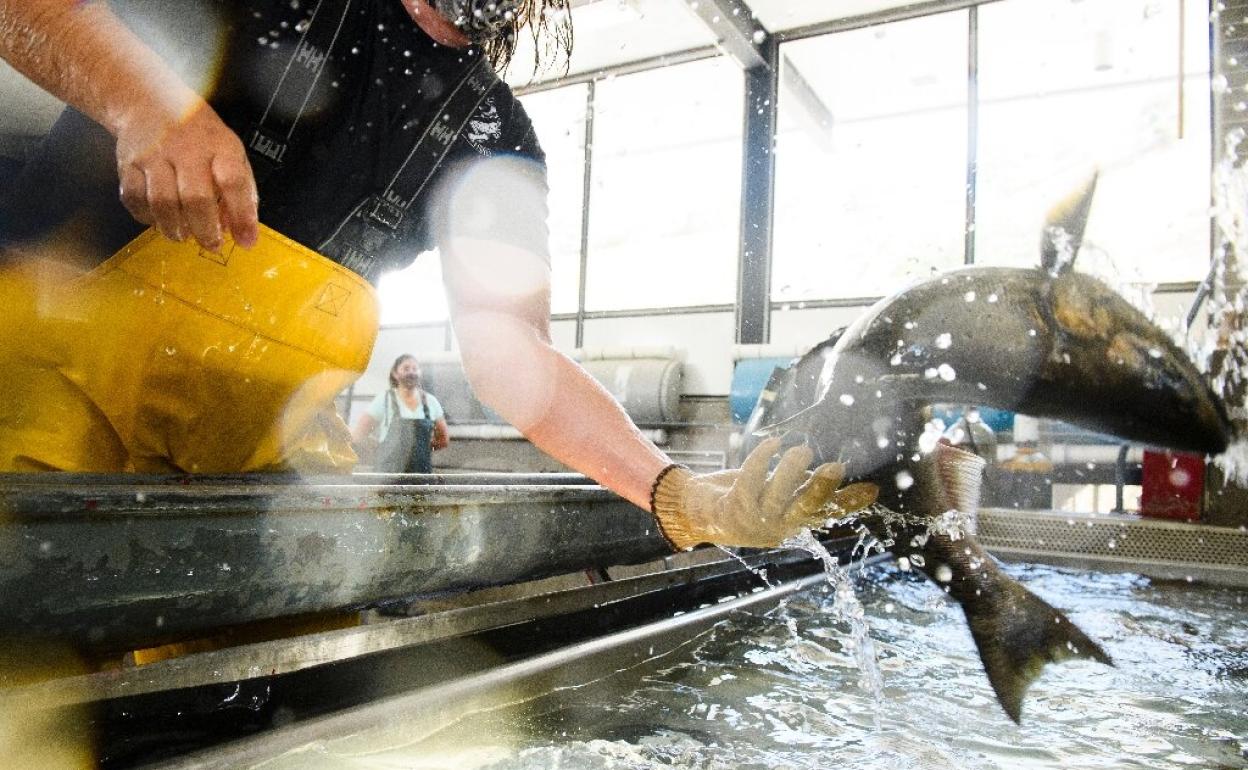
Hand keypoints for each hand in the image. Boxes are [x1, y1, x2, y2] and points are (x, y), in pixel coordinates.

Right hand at [115, 99, 258, 250]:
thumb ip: (240, 190)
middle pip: (195, 198)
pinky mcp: (128, 163)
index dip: (242, 215)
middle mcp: (186, 149)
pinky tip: (158, 220)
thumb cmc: (198, 136)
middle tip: (211, 244)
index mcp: (219, 146)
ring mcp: (154, 155)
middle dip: (205, 229)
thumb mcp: (229, 152)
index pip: (234, 182)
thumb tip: (241, 230)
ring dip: (174, 228)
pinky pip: (134, 198)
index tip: (247, 240)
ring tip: (183, 235)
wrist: (149, 102)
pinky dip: (146, 217)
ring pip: (162, 202)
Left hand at [650, 437, 877, 549]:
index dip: (849, 504)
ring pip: (778, 494)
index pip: (826, 514)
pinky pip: (750, 480)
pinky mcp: (732, 508)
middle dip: (822, 490)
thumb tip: (833, 473)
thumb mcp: (777, 495)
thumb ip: (802, 488)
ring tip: (802, 450)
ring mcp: (754, 520)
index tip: (873, 490)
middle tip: (836, 467)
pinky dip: (762, 459)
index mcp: (792, 523)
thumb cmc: (743, 498)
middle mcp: (776, 526)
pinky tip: (772, 444)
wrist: (697, 512)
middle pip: (805, 510)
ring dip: (790, 470)